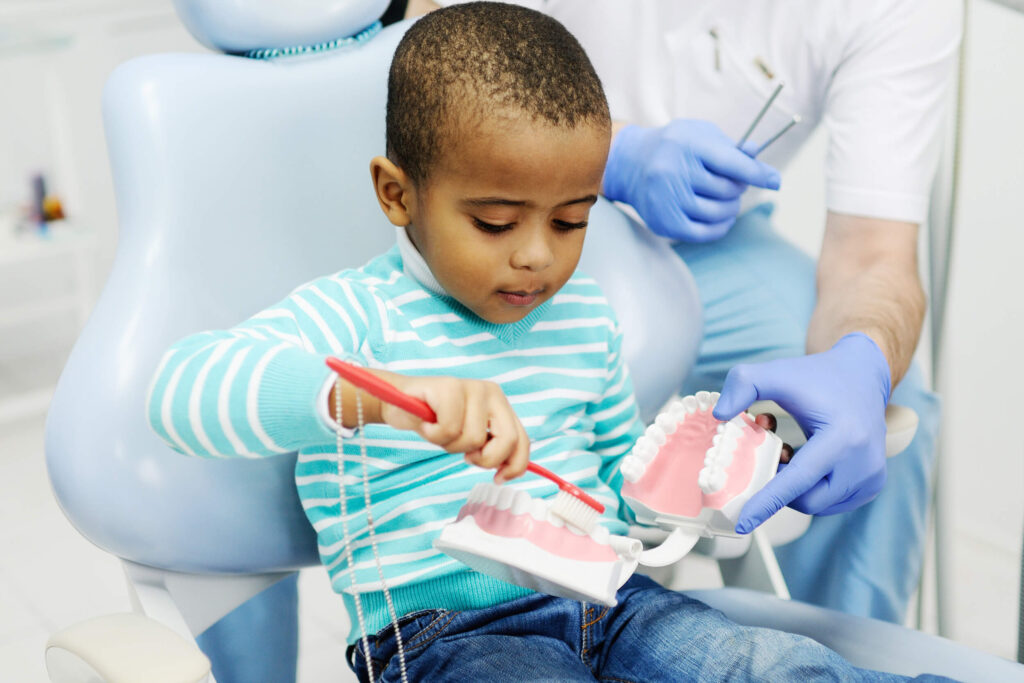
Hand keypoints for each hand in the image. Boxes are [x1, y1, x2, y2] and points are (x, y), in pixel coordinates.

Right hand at [384, 374, 530, 482]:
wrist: (398, 400)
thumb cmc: (435, 421)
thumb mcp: (467, 436)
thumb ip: (489, 446)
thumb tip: (506, 471)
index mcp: (500, 405)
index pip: (521, 439)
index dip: (514, 465)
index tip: (498, 479)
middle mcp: (491, 392)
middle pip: (506, 440)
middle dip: (484, 459)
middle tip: (465, 456)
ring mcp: (471, 387)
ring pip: (473, 439)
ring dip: (449, 445)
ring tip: (437, 431)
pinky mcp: (448, 386)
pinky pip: (449, 428)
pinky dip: (433, 434)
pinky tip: (426, 423)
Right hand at [602, 120, 780, 241]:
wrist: (631, 164)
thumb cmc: (675, 146)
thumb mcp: (702, 135)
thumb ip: (732, 148)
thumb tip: (760, 162)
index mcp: (688, 145)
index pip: (731, 163)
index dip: (757, 174)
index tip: (775, 181)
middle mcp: (674, 172)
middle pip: (727, 190)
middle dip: (738, 188)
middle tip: (734, 183)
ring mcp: (667, 199)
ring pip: (718, 212)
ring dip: (731, 208)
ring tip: (727, 200)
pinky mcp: (664, 222)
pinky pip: (705, 233)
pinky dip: (721, 227)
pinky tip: (722, 217)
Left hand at [712, 333, 891, 532]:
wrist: (863, 376)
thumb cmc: (818, 376)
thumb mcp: (775, 373)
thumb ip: (742, 386)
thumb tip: (720, 415)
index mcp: (842, 437)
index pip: (798, 480)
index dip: (767, 502)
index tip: (742, 523)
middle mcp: (863, 462)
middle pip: (805, 500)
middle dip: (778, 487)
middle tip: (770, 455)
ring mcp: (872, 476)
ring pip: (818, 504)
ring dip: (794, 488)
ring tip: (789, 453)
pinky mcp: (873, 484)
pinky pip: (831, 501)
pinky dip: (811, 489)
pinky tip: (806, 463)